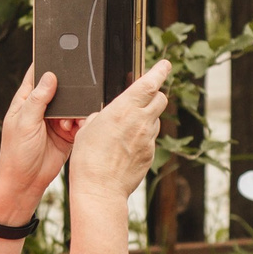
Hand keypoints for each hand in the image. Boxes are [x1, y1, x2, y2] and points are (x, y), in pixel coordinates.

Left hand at [0, 65, 71, 223]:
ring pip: (73, 105)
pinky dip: (80, 124)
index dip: (47, 64)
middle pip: (60, 88)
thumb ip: (37, 99)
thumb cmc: (16, 153)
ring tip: (67, 123)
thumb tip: (49, 76)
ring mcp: (56, 120)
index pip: (37, 75)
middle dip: (69, 90)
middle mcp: (42, 108)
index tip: (61, 52)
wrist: (25, 182)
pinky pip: (79, 122)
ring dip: (74, 111)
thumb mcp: (24, 122)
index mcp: (26, 101)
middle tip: (73, 95)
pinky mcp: (68, 133)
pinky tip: (75, 129)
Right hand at [69, 59, 172, 199]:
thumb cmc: (88, 159)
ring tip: (127, 128)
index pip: (150, 83)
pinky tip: (126, 147)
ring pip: (156, 119)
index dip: (160, 70)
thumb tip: (107, 116)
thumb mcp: (87, 129)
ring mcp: (148, 139)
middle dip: (155, 94)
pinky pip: (150, 139)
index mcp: (124, 109)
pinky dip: (143, 138)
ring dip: (147, 118)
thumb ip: (102, 116)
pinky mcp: (150, 155)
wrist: (100, 189)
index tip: (165, 64)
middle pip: (161, 98)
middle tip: (145, 97)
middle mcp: (141, 122)